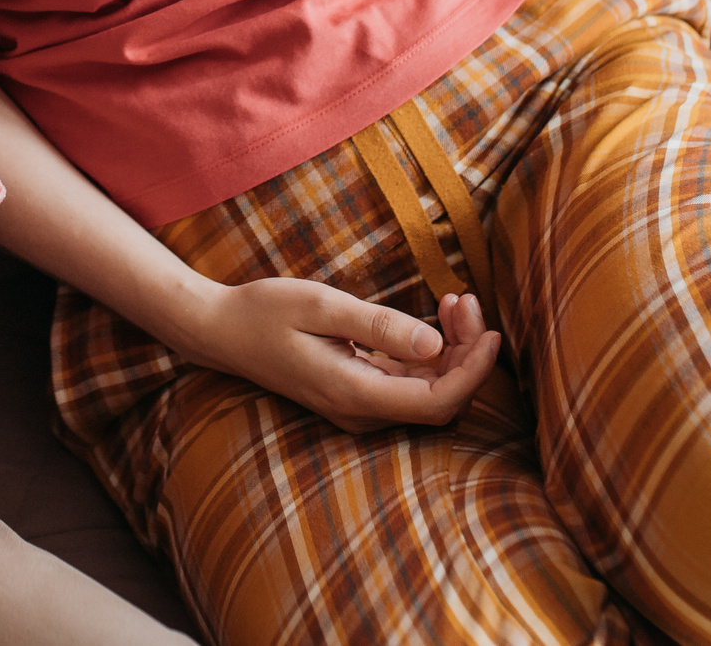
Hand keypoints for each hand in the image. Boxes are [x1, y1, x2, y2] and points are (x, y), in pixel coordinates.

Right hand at [172, 278, 502, 434]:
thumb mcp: (321, 305)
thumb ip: (379, 326)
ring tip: (454, 301)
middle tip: (465, 300)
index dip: (474, 372)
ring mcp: (357, 406)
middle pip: (440, 400)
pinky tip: (433, 319)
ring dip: (451, 351)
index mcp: (353, 393)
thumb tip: (435, 345)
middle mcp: (360, 411)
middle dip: (466, 354)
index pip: (438, 402)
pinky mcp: (355, 393)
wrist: (220, 331)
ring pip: (427, 391)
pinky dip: (428, 354)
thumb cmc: (264, 312)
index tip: (491, 331)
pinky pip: (408, 383)